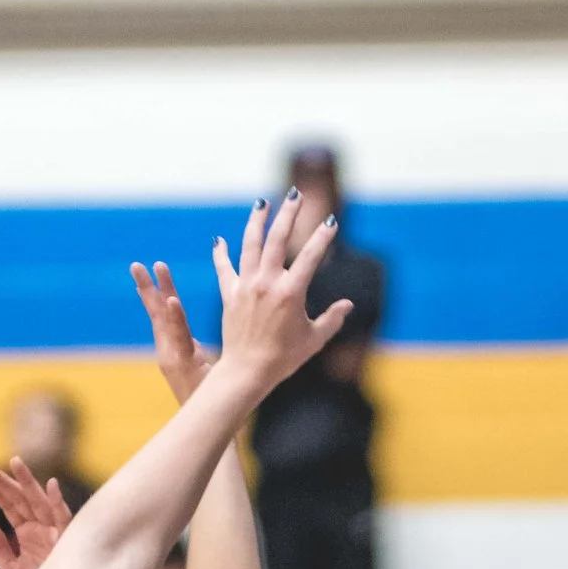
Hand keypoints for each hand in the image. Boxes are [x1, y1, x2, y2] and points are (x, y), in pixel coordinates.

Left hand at [0, 460, 75, 568]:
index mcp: (28, 532)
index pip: (11, 507)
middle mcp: (41, 528)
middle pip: (22, 499)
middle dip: (7, 483)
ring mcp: (54, 532)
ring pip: (40, 502)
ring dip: (28, 483)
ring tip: (15, 463)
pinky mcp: (67, 541)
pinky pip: (64, 518)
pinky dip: (59, 502)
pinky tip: (51, 485)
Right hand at [130, 259, 214, 405]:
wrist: (214, 420)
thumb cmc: (211, 395)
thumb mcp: (203, 366)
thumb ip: (197, 350)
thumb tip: (207, 333)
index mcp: (174, 348)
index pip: (163, 313)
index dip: (158, 290)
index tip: (153, 268)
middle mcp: (169, 351)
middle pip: (156, 312)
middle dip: (146, 287)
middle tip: (135, 264)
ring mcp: (174, 357)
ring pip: (163, 320)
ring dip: (157, 292)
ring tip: (153, 269)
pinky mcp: (183, 364)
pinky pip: (179, 337)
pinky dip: (174, 317)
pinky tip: (171, 300)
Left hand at [212, 194, 348, 396]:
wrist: (247, 373)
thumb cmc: (283, 359)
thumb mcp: (314, 339)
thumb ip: (332, 319)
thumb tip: (348, 305)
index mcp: (291, 293)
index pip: (311, 256)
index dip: (323, 237)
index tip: (331, 222)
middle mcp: (267, 283)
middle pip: (278, 239)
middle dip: (288, 214)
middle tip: (295, 195)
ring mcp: (246, 286)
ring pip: (250, 245)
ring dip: (257, 221)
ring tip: (261, 203)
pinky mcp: (231, 295)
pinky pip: (225, 269)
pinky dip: (222, 253)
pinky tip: (220, 239)